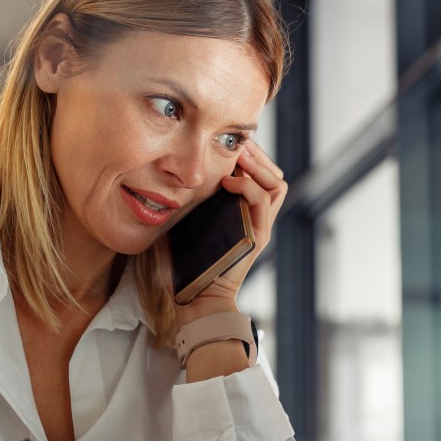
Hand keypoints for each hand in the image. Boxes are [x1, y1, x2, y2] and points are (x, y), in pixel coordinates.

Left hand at [176, 138, 287, 323]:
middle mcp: (256, 218)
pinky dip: (249, 184)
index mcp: (241, 212)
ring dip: (258, 163)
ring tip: (237, 155)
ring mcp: (260, 227)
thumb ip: (182, 201)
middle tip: (235, 142)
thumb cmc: (182, 266)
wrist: (193, 300)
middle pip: (273, 173)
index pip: (257, 173)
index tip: (225, 141)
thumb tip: (164, 174)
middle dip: (257, 153)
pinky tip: (228, 180)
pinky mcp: (258, 236)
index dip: (247, 154)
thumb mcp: (181, 223)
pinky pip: (264, 199)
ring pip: (277, 183)